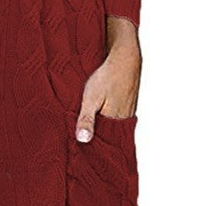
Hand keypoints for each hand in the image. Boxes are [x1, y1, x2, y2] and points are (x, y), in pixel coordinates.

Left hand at [75, 16, 141, 142]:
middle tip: (79, 136)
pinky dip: (106, 115)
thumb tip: (83, 140)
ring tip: (87, 125)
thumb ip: (86, 119)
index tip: (78, 147)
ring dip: (100, 124)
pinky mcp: (127, 103)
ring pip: (111, 123)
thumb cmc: (107, 77)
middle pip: (107, 133)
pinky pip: (115, 115)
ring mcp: (127, 111)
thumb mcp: (90, 98)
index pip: (103, 141)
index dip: (91, 144)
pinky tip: (99, 111)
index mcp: (115, 122)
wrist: (124, 58)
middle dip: (95, 135)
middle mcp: (124, 119)